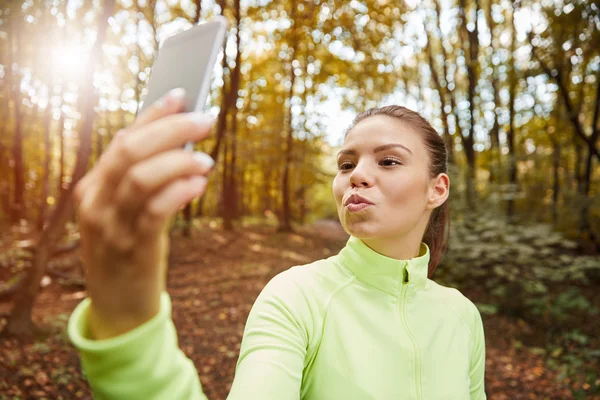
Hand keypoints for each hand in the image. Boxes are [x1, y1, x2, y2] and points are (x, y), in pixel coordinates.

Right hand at [73, 88, 214, 338]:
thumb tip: (181, 139)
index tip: (183, 95)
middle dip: (172, 129)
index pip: (124, 137)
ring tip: (206, 160)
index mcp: (95, 185)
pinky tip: (199, 184)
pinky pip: (156, 211)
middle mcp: (97, 200)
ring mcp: (111, 225)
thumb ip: (143, 177)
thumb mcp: (126, 209)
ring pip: (141, 176)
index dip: (154, 114)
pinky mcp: (133, 247)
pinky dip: (179, 191)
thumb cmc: (130, 248)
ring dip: (179, 160)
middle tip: (206, 120)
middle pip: (131, 149)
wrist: (118, 304)